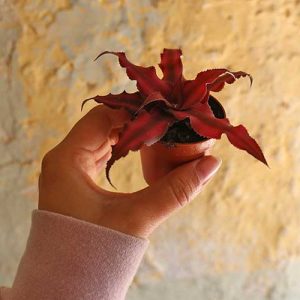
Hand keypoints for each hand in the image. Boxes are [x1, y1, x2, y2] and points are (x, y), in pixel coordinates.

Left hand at [38, 106, 220, 238]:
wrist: (68, 285)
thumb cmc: (95, 253)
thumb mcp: (136, 218)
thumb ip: (175, 190)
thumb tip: (211, 164)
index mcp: (67, 160)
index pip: (103, 117)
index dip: (135, 111)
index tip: (164, 112)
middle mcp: (63, 159)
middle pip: (103, 125)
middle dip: (136, 122)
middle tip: (165, 122)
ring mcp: (68, 169)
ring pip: (103, 138)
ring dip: (130, 135)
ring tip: (158, 133)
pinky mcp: (75, 179)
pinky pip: (100, 153)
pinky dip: (121, 149)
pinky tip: (140, 150)